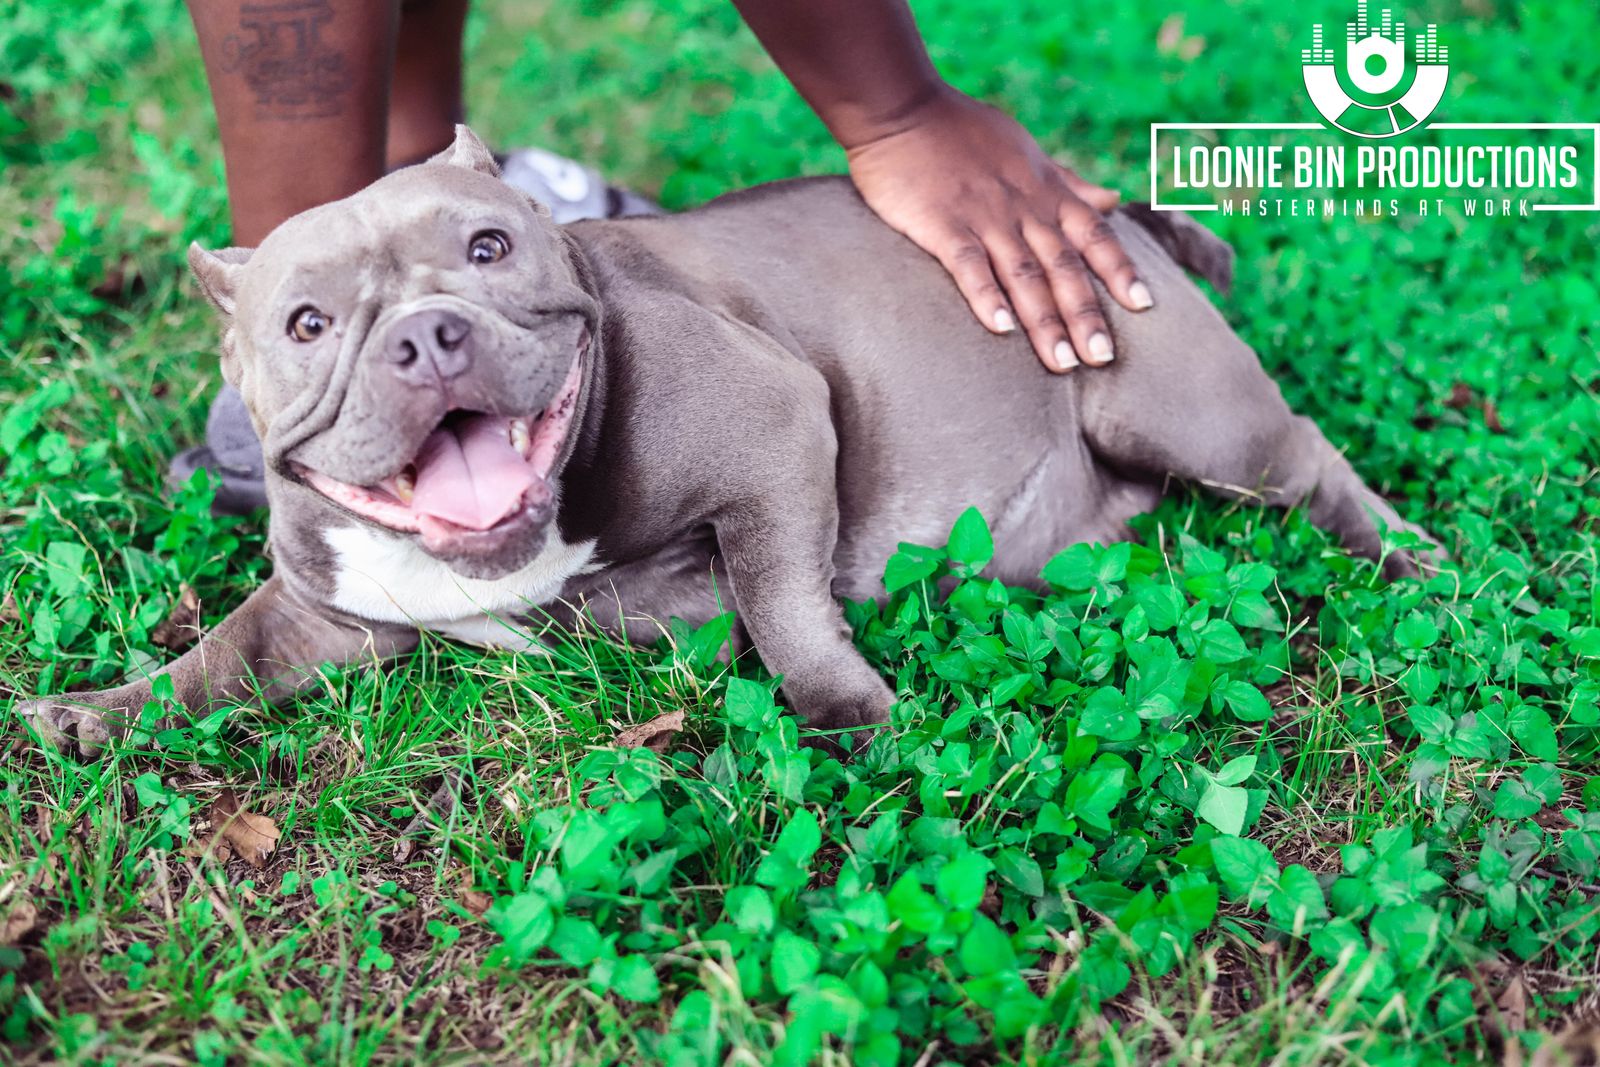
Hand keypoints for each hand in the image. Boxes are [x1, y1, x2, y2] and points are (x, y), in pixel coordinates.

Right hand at [845, 86, 1151, 371]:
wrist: (905, 111)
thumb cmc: (964, 132)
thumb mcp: (1028, 152)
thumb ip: (1070, 184)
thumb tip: (1114, 200)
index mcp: (1046, 193)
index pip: (1094, 235)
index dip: (1120, 270)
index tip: (1144, 306)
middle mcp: (1024, 209)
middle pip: (1063, 268)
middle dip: (1085, 315)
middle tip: (1103, 359)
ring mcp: (984, 218)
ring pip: (1024, 275)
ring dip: (1045, 321)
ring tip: (1062, 363)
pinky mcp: (943, 225)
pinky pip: (969, 264)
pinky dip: (986, 296)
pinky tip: (1001, 329)